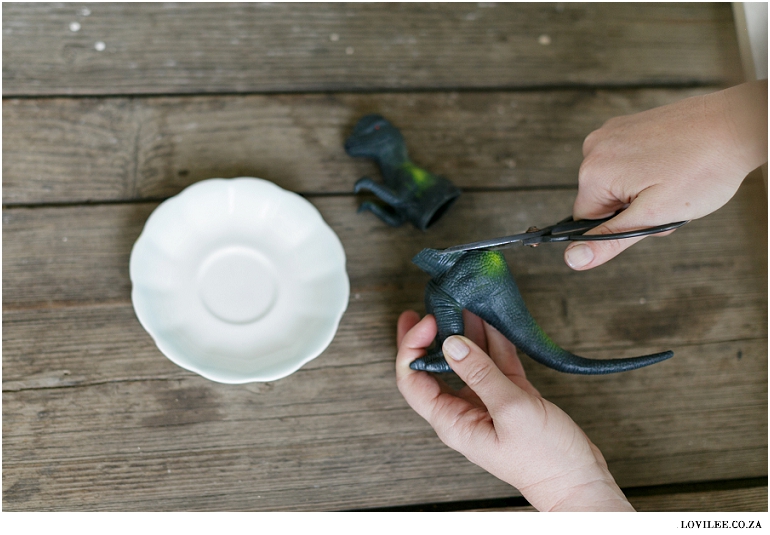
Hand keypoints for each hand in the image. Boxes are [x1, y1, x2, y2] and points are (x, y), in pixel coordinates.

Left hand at [395, 310, 633, 510]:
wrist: (578, 480)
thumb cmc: (544, 458)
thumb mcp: (511, 410)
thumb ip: (481, 373)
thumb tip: (452, 343)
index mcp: (452, 420)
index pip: (412, 380)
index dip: (412, 348)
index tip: (427, 320)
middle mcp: (463, 410)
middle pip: (434, 366)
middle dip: (432, 335)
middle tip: (434, 305)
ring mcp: (486, 402)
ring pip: (467, 359)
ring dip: (466, 331)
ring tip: (464, 302)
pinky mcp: (510, 396)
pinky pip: (494, 362)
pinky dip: (494, 340)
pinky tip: (493, 318)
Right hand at [565, 80, 767, 269]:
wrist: (738, 124)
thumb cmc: (704, 168)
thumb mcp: (654, 217)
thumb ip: (609, 240)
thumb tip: (573, 259)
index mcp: (593, 172)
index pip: (584, 220)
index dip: (618, 226)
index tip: (648, 215)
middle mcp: (594, 147)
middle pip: (601, 199)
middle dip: (631, 208)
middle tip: (667, 200)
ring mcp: (611, 132)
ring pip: (614, 182)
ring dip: (640, 190)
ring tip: (673, 181)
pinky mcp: (628, 125)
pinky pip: (625, 161)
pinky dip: (646, 169)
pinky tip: (672, 165)